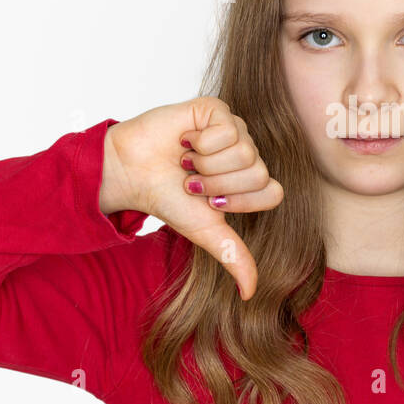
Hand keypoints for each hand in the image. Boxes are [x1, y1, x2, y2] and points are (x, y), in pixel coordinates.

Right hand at [101, 96, 282, 300]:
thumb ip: (233, 257)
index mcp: (250, 180)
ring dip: (206, 164)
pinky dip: (199, 143)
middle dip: (217, 185)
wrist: (131, 174)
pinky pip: (227, 129)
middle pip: (258, 172)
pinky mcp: (216, 109)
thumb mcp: (205, 232)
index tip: (211, 202)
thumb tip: (250, 294)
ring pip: (244, 151)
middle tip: (192, 181)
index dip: (240, 201)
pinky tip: (184, 141)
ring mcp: (234, 128)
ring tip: (186, 162)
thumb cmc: (168, 199)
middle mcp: (247, 152)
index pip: (272, 191)